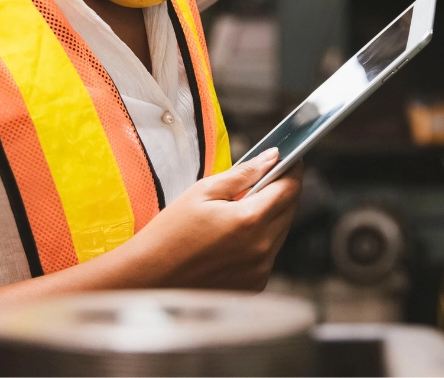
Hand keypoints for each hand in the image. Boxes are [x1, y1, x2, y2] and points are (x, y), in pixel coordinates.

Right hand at [133, 149, 302, 290]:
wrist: (150, 277)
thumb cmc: (170, 233)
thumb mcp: (204, 191)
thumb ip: (243, 173)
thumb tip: (271, 158)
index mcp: (250, 220)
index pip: (290, 188)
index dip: (293, 169)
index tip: (290, 158)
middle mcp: (261, 248)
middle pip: (290, 209)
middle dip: (282, 191)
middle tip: (263, 178)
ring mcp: (259, 270)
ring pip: (280, 232)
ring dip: (270, 216)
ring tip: (242, 208)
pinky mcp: (253, 285)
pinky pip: (268, 254)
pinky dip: (260, 240)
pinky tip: (234, 235)